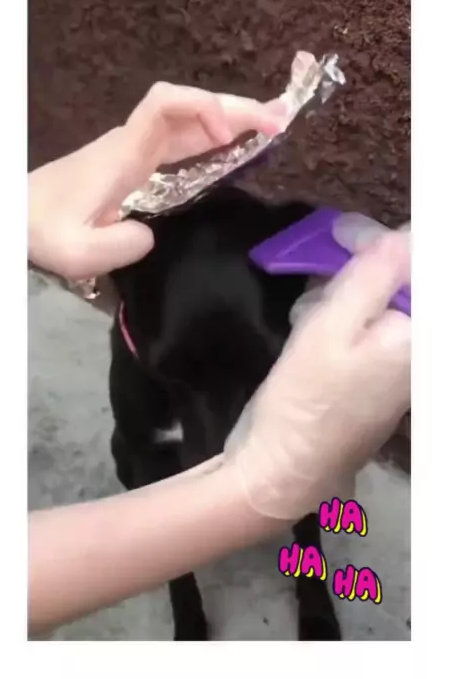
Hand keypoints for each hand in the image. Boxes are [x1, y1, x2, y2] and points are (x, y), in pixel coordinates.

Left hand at [28, 83, 283, 280]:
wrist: (16, 216)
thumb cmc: (43, 229)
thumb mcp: (76, 249)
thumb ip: (118, 244)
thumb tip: (150, 234)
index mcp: (123, 152)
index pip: (165, 106)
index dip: (201, 108)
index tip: (227, 134)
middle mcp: (133, 142)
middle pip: (189, 108)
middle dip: (234, 109)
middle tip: (281, 121)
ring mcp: (135, 150)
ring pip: (189, 122)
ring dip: (229, 121)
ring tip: (273, 127)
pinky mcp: (136, 163)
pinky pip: (182, 141)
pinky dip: (213, 139)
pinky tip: (236, 147)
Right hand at [225, 230, 410, 518]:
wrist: (282, 470)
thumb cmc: (304, 398)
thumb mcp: (330, 326)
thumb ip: (371, 275)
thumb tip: (404, 233)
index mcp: (421, 337)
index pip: (420, 264)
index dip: (382, 241)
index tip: (341, 235)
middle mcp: (421, 350)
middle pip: (400, 281)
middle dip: (357, 271)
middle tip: (316, 274)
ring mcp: (401, 365)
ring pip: (378, 301)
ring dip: (342, 294)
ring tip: (307, 313)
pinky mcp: (378, 374)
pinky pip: (367, 326)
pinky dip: (340, 318)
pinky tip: (310, 329)